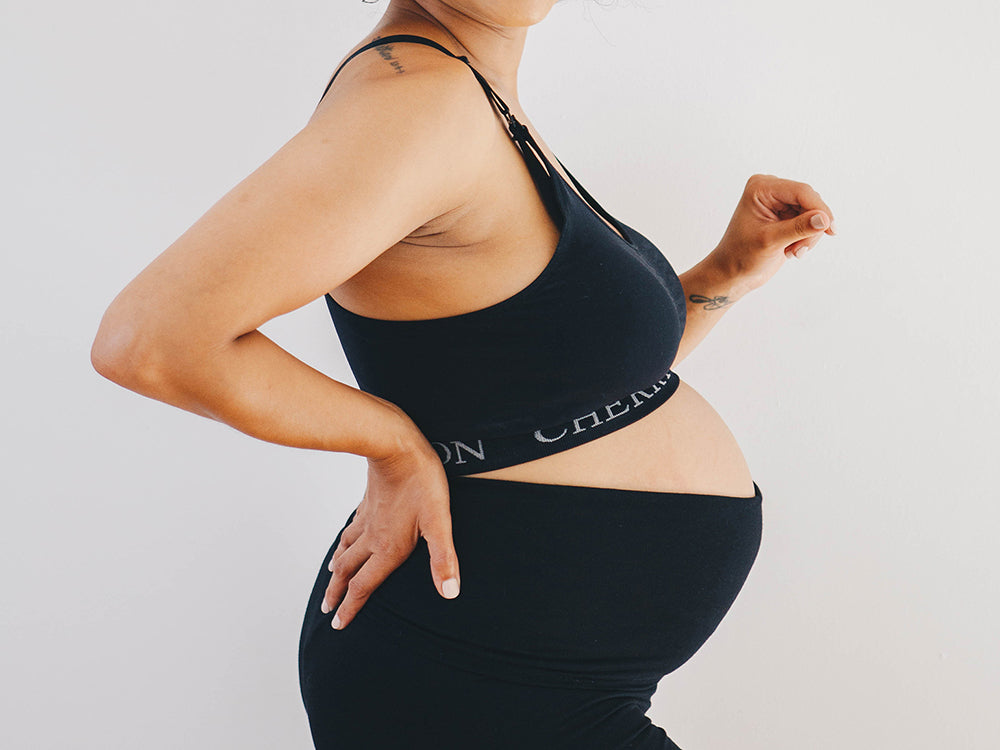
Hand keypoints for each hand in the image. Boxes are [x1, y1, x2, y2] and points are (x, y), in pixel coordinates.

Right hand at [320, 434, 459, 629]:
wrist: (397, 447)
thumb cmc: (422, 482)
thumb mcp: (439, 522)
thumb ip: (443, 559)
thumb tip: (450, 593)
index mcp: (388, 548)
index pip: (364, 586)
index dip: (351, 608)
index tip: (338, 625)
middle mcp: (372, 538)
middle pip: (349, 572)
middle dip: (338, 594)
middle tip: (327, 610)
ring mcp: (367, 520)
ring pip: (345, 550)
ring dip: (337, 569)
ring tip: (331, 577)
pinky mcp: (366, 504)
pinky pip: (349, 529)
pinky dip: (342, 542)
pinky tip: (344, 540)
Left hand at [709, 173, 836, 293]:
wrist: (733, 273)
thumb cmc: (741, 256)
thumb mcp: (770, 241)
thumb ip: (798, 228)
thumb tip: (824, 219)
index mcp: (761, 188)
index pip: (801, 191)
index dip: (819, 209)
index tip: (830, 229)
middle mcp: (771, 190)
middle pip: (810, 202)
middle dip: (810, 228)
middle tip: (798, 251)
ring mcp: (780, 202)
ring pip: (814, 214)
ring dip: (808, 236)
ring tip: (792, 252)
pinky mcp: (787, 215)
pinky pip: (811, 222)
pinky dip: (806, 238)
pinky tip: (791, 250)